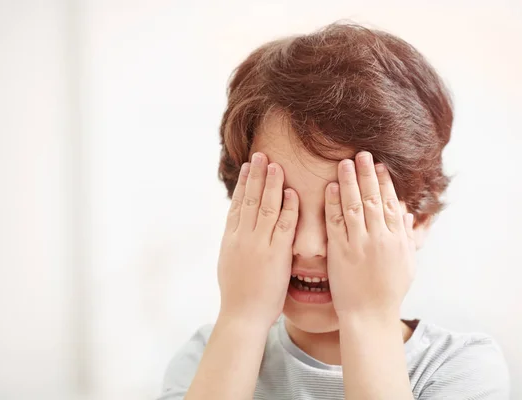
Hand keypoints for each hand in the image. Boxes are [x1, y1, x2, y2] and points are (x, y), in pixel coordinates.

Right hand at [217, 152, 298, 328]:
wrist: (242, 314)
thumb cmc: (238, 293)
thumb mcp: (229, 262)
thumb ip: (235, 242)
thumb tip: (238, 229)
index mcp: (230, 238)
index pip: (237, 204)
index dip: (243, 183)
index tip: (248, 166)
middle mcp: (243, 236)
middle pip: (250, 199)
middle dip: (256, 175)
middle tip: (261, 155)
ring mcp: (259, 244)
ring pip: (266, 206)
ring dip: (271, 183)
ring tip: (275, 165)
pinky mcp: (276, 253)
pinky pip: (283, 225)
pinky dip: (288, 207)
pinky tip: (292, 192)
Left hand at [325, 151, 415, 319]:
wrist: (370, 315)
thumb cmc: (390, 292)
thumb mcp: (407, 264)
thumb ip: (408, 238)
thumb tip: (409, 215)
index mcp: (397, 239)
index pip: (391, 203)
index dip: (385, 182)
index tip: (380, 165)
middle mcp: (379, 238)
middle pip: (373, 199)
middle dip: (367, 174)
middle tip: (363, 154)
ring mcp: (359, 244)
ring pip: (354, 206)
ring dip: (349, 182)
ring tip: (345, 163)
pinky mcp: (340, 252)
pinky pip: (336, 224)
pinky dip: (333, 204)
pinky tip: (331, 188)